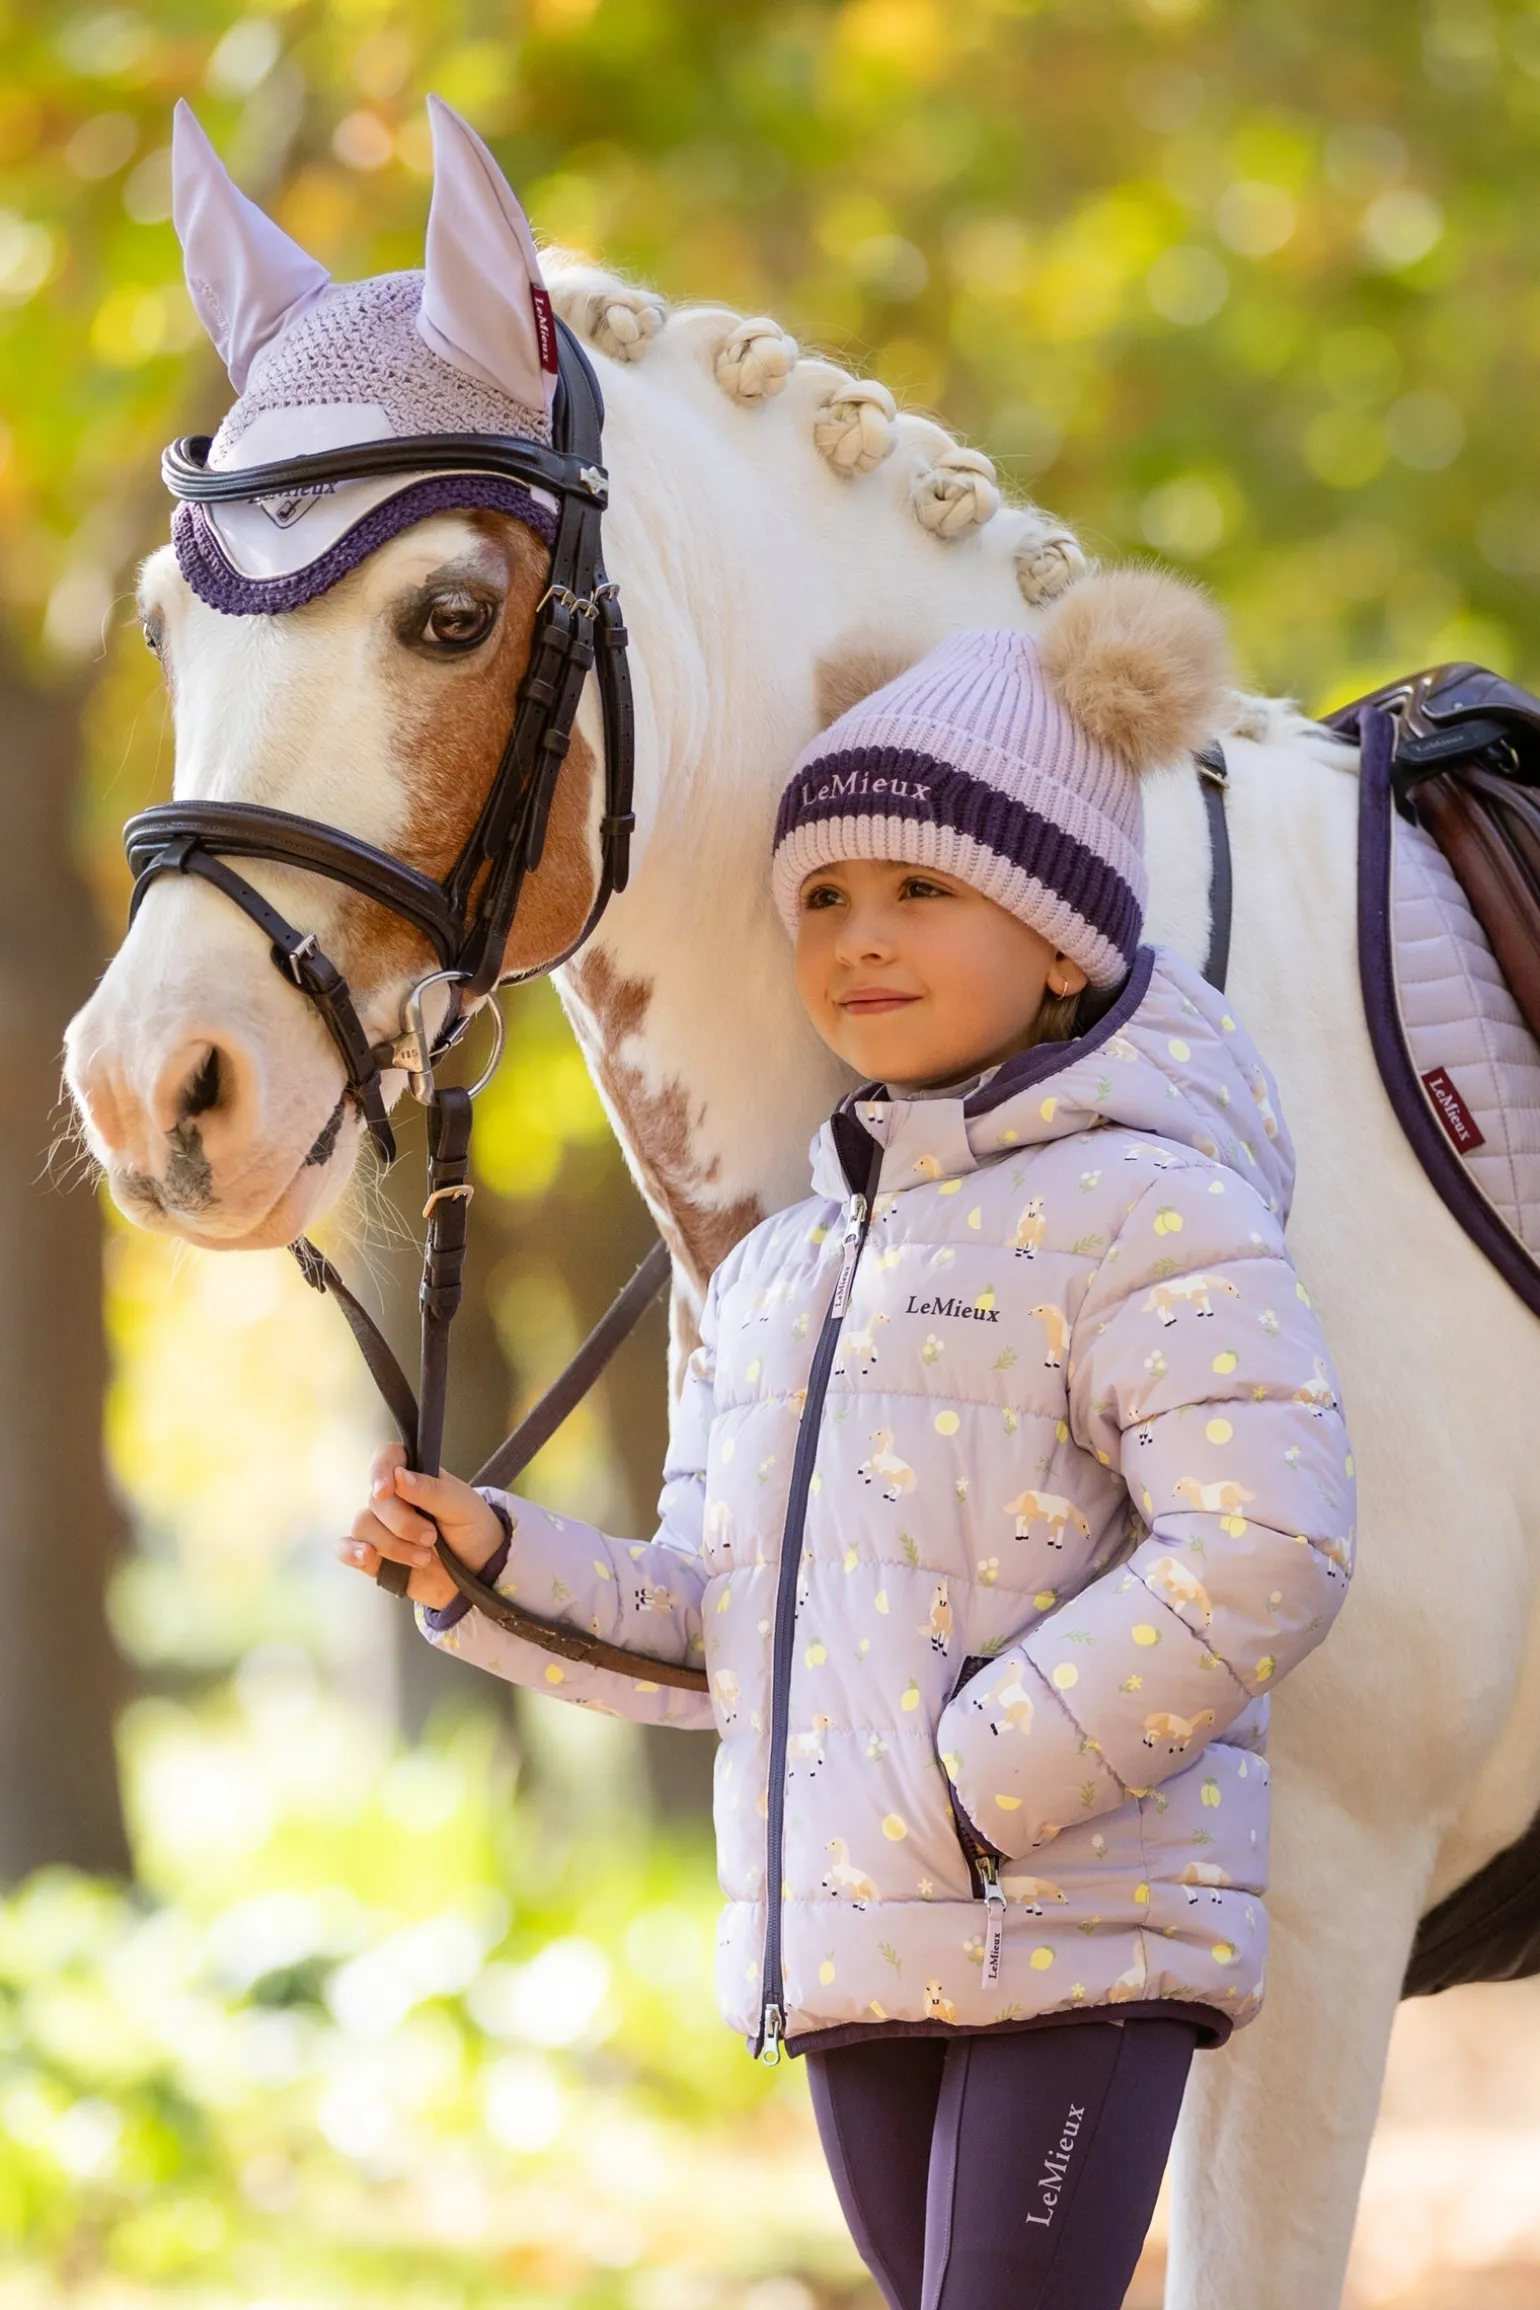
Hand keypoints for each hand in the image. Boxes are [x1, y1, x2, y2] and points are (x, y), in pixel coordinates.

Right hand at [336, 1442, 508, 1612]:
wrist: (478, 1574)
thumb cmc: (473, 1531)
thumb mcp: (463, 1507)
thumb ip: (432, 1490)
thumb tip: (398, 1475)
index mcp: (416, 1477)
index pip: (388, 1457)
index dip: (380, 1470)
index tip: (386, 1490)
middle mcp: (394, 1499)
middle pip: (375, 1500)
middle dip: (403, 1524)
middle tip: (431, 1538)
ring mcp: (382, 1528)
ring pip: (363, 1526)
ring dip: (393, 1546)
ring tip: (424, 1559)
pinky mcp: (374, 1556)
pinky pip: (346, 1548)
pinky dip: (352, 1552)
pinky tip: (367, 1557)